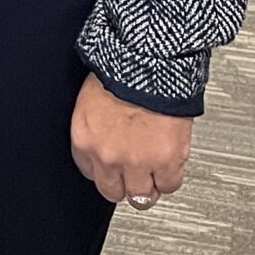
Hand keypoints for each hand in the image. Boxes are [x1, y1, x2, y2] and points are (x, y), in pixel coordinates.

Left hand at [70, 73, 192, 209]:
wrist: (151, 59)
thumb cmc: (124, 69)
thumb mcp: (93, 98)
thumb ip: (98, 126)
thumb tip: (106, 136)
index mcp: (84, 139)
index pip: (89, 172)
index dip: (105, 168)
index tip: (113, 164)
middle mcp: (107, 156)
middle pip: (112, 192)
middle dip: (124, 182)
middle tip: (134, 170)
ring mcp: (137, 162)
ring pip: (141, 196)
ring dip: (148, 184)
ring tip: (154, 169)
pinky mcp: (166, 161)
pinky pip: (169, 185)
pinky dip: (171, 176)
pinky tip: (170, 163)